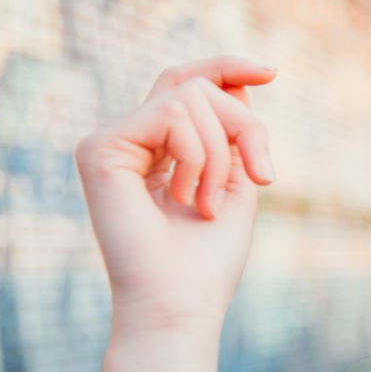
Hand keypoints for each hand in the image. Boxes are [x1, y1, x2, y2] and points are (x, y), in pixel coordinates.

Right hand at [74, 56, 276, 329]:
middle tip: (260, 175)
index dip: (227, 69)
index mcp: (160, 150)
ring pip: (189, 96)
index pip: (187, 86)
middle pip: (195, 85)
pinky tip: (188, 199)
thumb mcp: (237, 182)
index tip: (271, 72)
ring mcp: (112, 143)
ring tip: (209, 205)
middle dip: (243, 124)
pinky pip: (172, 114)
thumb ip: (233, 132)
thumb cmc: (209, 258)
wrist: (180, 303)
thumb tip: (237, 82)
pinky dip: (198, 156)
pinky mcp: (100, 148)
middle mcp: (132, 142)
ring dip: (222, 153)